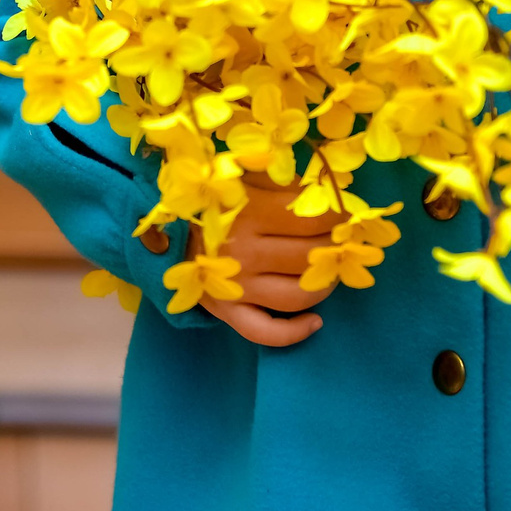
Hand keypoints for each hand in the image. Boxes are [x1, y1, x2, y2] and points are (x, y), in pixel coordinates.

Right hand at [192, 178, 338, 347]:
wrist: (163, 228)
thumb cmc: (212, 199)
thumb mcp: (244, 177)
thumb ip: (282, 181)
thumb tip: (328, 188)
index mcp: (250, 212)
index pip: (311, 218)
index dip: (338, 217)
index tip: (347, 214)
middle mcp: (245, 252)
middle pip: (309, 256)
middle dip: (335, 248)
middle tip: (342, 242)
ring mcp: (236, 287)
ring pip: (297, 295)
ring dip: (324, 286)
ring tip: (329, 273)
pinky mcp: (227, 312)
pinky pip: (265, 332)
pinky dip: (294, 332)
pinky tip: (315, 321)